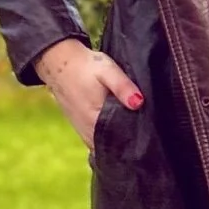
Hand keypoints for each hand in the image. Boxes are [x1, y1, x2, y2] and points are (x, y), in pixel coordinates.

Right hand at [34, 38, 143, 152]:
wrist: (58, 63)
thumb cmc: (86, 66)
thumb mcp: (107, 70)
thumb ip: (122, 87)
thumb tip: (139, 103)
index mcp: (96, 121)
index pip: (121, 141)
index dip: (137, 139)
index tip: (150, 134)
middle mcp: (89, 133)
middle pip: (115, 145)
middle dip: (130, 141)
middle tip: (147, 131)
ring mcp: (84, 133)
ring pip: (106, 144)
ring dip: (120, 139)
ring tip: (136, 129)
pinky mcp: (82, 129)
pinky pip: (98, 139)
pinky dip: (109, 136)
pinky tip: (120, 126)